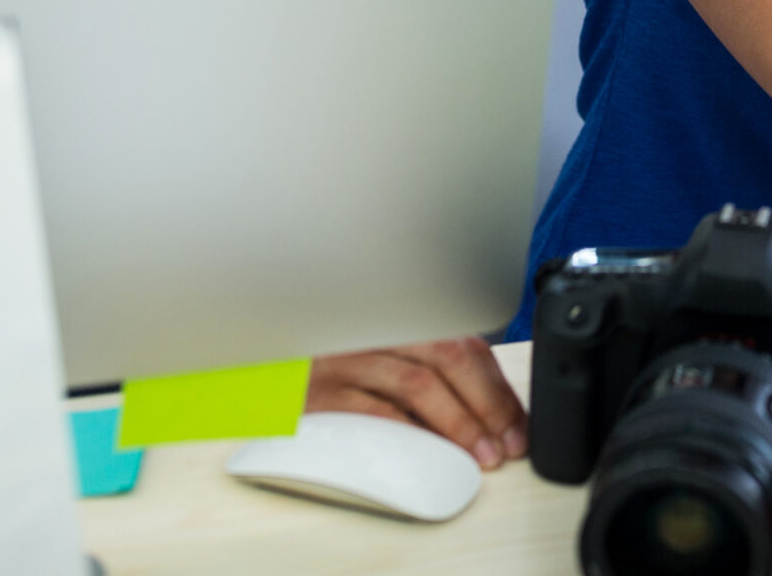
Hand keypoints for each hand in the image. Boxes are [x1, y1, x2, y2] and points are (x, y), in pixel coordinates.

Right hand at [306, 337, 527, 469]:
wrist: (254, 363)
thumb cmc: (322, 362)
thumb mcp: (376, 352)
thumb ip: (422, 366)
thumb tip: (483, 408)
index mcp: (397, 318)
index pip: (463, 343)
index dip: (497, 384)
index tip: (518, 422)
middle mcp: (375, 328)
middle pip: (449, 356)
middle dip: (488, 404)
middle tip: (509, 443)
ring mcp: (347, 355)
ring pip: (418, 382)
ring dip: (458, 422)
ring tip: (482, 454)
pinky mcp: (320, 390)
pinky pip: (375, 411)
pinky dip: (410, 432)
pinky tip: (431, 452)